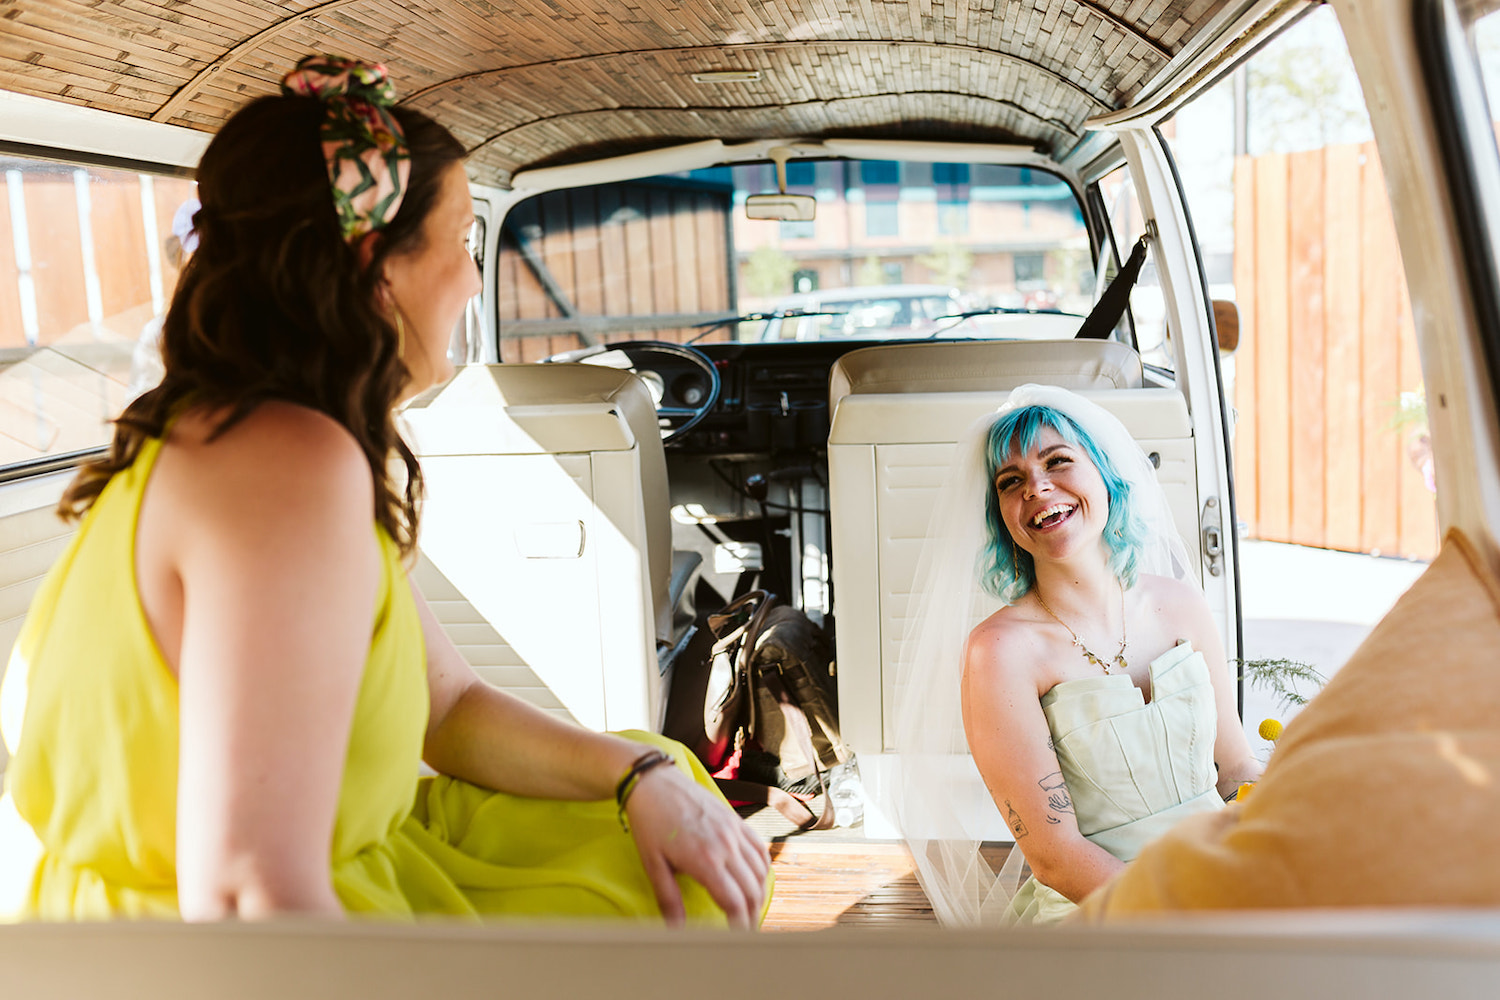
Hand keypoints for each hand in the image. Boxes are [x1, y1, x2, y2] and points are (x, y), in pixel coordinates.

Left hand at [624, 764, 769, 928]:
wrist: (654, 782)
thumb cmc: (650, 823)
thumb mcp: (653, 864)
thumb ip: (669, 899)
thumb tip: (676, 930)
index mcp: (705, 859)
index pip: (734, 902)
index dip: (740, 926)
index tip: (737, 939)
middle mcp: (725, 845)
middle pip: (752, 891)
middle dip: (752, 916)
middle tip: (745, 932)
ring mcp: (734, 831)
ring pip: (760, 871)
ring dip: (759, 894)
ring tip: (750, 910)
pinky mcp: (736, 820)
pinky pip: (759, 849)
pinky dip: (762, 869)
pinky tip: (755, 880)